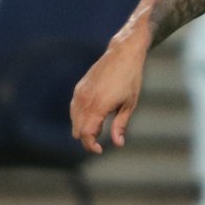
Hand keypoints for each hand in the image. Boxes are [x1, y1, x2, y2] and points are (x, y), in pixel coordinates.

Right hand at [71, 38, 146, 154]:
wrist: (122, 54)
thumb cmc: (130, 79)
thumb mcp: (129, 104)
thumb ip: (121, 125)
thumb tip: (118, 144)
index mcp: (98, 106)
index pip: (86, 134)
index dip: (90, 146)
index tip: (99, 150)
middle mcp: (85, 100)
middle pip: (77, 130)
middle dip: (88, 138)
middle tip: (103, 136)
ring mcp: (80, 93)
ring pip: (74, 120)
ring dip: (83, 127)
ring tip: (101, 124)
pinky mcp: (79, 88)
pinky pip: (74, 109)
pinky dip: (80, 117)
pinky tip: (94, 115)